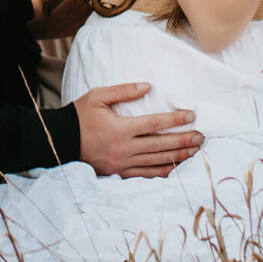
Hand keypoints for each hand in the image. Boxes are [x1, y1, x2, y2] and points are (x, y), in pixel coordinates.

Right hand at [74, 81, 202, 177]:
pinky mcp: (119, 173)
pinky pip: (145, 175)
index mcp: (120, 128)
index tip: (191, 116)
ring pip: (156, 162)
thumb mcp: (98, 96)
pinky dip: (162, 172)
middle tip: (201, 136)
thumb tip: (147, 86)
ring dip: (178, 156)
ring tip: (195, 151)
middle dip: (183, 141)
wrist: (60, 141)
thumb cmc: (79, 116)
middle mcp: (124, 148)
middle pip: (160, 145)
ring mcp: (122, 163)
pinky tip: (176, 168)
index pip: (154, 124)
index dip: (174, 120)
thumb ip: (123, 91)